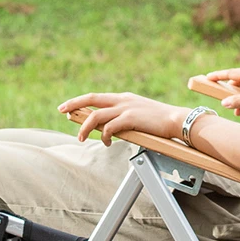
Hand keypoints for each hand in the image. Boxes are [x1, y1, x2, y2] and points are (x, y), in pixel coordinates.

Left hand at [57, 93, 186, 146]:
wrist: (177, 120)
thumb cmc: (162, 122)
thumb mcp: (140, 115)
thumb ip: (126, 118)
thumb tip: (113, 129)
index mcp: (124, 98)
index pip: (97, 97)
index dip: (81, 101)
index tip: (69, 106)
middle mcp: (123, 100)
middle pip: (92, 99)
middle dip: (74, 104)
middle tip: (62, 110)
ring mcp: (126, 108)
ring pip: (96, 115)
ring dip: (85, 127)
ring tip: (80, 138)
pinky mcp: (131, 118)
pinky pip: (109, 127)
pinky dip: (104, 136)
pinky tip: (105, 143)